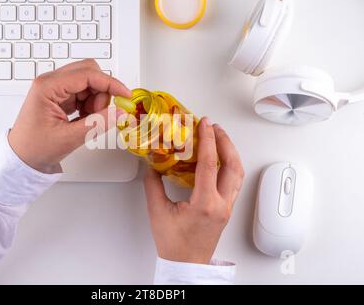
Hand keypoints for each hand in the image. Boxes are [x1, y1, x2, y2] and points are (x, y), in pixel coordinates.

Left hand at [9, 60, 131, 173]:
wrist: (21, 158)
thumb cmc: (35, 147)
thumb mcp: (69, 138)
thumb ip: (97, 123)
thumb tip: (120, 112)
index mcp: (48, 87)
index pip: (87, 74)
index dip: (110, 83)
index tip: (125, 95)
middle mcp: (51, 82)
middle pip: (89, 72)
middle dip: (102, 91)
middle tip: (101, 113)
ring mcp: (56, 88)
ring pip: (89, 83)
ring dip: (96, 100)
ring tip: (88, 120)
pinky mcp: (60, 96)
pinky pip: (84, 92)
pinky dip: (90, 105)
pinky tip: (84, 119)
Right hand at [144, 118, 244, 263]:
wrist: (186, 264)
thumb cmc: (174, 244)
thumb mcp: (158, 212)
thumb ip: (153, 185)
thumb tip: (152, 165)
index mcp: (205, 204)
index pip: (209, 164)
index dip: (207, 140)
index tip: (205, 124)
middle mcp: (221, 204)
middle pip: (233, 166)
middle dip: (225, 142)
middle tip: (215, 127)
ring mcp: (227, 207)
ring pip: (238, 174)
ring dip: (231, 153)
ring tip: (220, 139)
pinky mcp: (226, 209)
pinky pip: (234, 182)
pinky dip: (230, 166)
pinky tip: (221, 160)